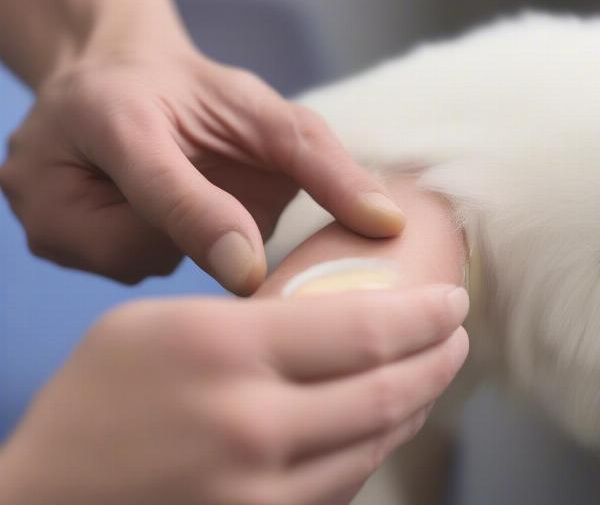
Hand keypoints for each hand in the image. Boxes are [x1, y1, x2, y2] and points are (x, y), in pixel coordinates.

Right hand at [0, 0, 403, 293]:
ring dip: (175, 236)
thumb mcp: (259, 106)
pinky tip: (148, 210)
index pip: (161, 185)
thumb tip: (384, 223)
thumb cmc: (192, 92)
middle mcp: (56, 172)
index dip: (207, 225)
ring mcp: (44, 217)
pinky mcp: (50, 243)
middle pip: (153, 247)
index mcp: (112, 117)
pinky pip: (128, 268)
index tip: (248, 275)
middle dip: (199, 228)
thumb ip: (315, 158)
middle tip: (203, 182)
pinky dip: (153, 245)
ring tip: (172, 190)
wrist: (116, 80)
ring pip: (141, 263)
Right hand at [0, 285, 467, 504]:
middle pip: (385, 390)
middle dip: (437, 359)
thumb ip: (244, 320)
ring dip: (414, 404)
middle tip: (457, 334)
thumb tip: (316, 321)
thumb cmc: (93, 398)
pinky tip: (384, 421)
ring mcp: (263, 494)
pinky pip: (343, 487)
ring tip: (432, 372)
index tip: (451, 301)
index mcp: (228, 351)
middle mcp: (255, 425)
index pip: (361, 329)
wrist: (44, 502)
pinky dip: (375, 447)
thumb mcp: (160, 324)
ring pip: (374, 444)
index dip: (421, 315)